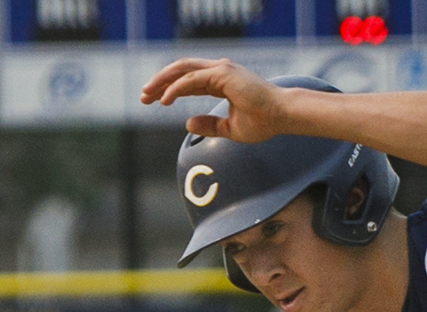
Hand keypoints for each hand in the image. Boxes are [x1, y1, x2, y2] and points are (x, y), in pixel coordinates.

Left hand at [140, 58, 290, 141]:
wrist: (283, 115)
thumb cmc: (265, 122)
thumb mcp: (230, 128)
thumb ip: (210, 125)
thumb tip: (186, 123)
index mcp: (221, 80)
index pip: (188, 80)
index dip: (169, 89)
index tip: (154, 100)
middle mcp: (219, 70)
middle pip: (180, 70)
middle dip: (159, 82)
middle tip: (143, 96)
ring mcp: (221, 69)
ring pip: (182, 70)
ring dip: (162, 81)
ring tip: (148, 95)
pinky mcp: (222, 74)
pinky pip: (191, 79)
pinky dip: (175, 88)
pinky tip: (165, 99)